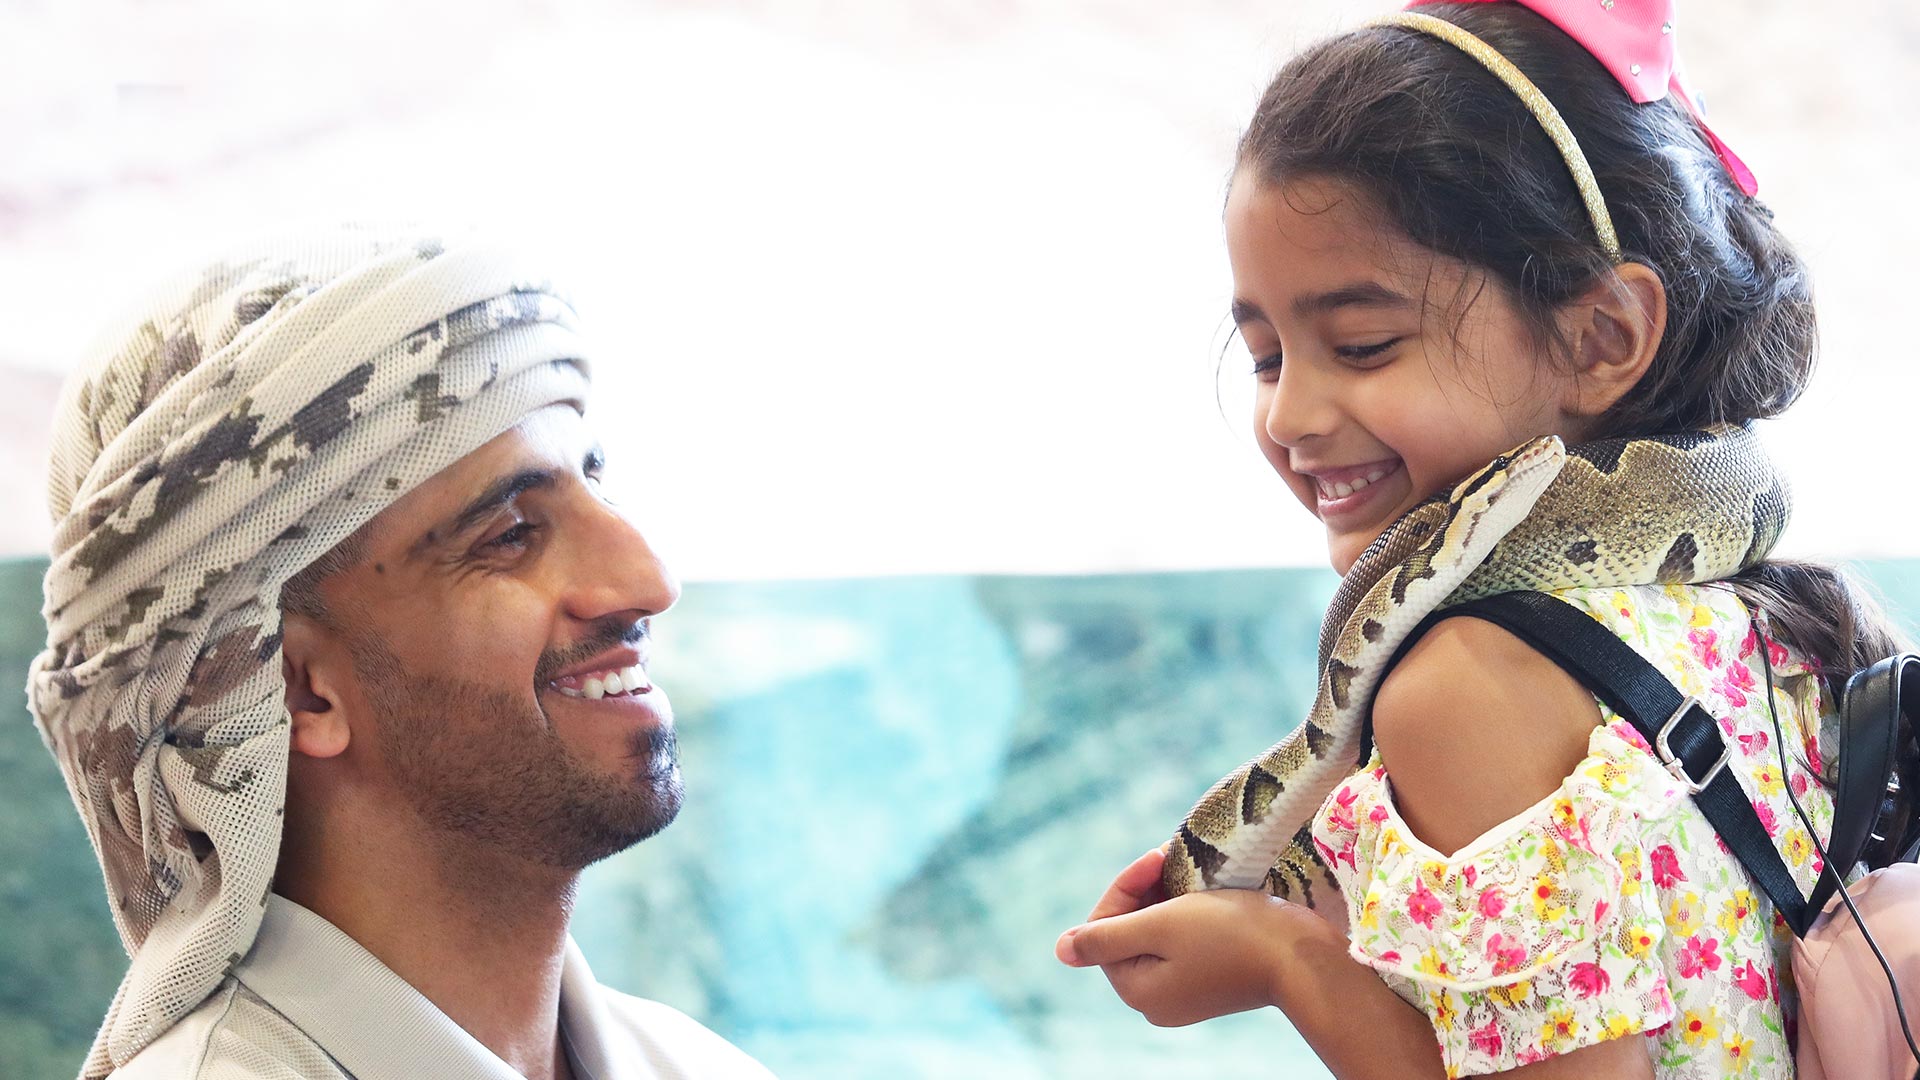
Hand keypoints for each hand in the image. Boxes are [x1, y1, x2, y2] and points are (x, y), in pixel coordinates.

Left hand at [1055, 847, 1335, 1026]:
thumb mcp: (1162, 927)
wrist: (1302, 957)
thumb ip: (1107, 936)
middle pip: (1130, 931)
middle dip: (1145, 890)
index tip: (1157, 854)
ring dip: (1166, 896)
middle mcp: (1157, 998)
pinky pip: (1184, 939)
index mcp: (1138, 990)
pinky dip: (1187, 911)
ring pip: (1157, 931)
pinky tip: (1206, 890)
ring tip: (1189, 867)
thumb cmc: (1232, 935)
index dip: (1126, 886)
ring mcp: (1186, 991)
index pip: (1106, 928)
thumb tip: (1061, 950)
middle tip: (1171, 855)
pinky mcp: (1213, 978)